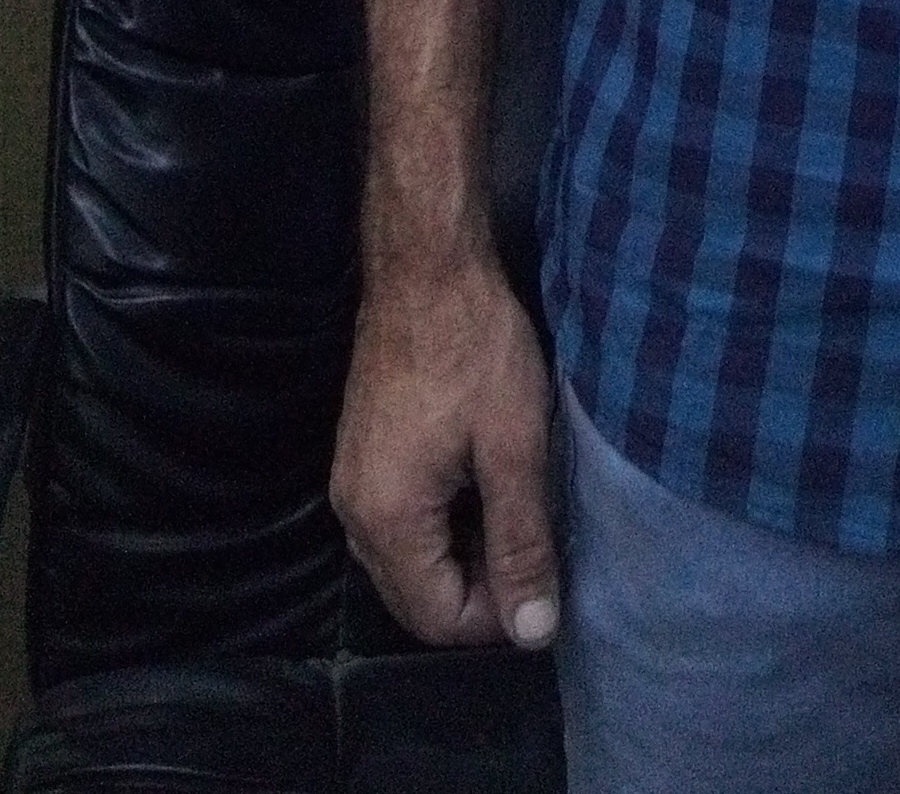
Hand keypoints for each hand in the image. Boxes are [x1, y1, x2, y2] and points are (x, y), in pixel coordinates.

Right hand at [332, 252, 560, 647]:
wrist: (427, 267)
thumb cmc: (476, 350)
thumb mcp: (514, 447)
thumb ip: (522, 544)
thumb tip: (534, 633)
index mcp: (386, 523)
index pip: (438, 621)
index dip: (498, 616)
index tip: (547, 576)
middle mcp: (354, 515)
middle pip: (416, 598)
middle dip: (480, 590)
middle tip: (537, 543)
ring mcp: (352, 484)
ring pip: (409, 561)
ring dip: (465, 554)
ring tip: (519, 511)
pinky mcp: (362, 456)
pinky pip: (401, 523)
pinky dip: (445, 522)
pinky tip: (486, 484)